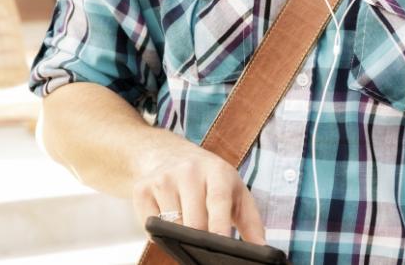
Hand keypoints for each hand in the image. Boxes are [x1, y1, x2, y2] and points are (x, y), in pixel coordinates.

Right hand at [131, 144, 266, 244]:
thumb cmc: (210, 179)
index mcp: (217, 171)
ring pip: (171, 226)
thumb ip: (251, 222)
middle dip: (200, 239)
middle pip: (194, 220)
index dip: (219, 224)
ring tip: (187, 226)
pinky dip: (160, 233)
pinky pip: (151, 226)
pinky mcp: (141, 189)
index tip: (221, 243)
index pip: (218, 200)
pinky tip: (168, 219)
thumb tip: (262, 251)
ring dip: (180, 236)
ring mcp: (163, 179)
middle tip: (206, 247)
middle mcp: (188, 171)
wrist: (168, 154)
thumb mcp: (235, 192)